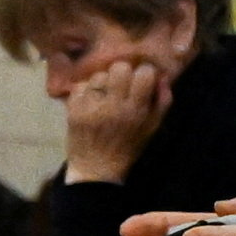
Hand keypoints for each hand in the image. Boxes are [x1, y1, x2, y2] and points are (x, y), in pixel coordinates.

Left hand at [61, 54, 171, 174]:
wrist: (96, 168)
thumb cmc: (129, 147)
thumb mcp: (153, 127)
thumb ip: (162, 101)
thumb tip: (162, 75)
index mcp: (136, 110)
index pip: (144, 73)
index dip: (145, 73)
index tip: (143, 80)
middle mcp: (113, 106)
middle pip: (119, 67)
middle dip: (124, 73)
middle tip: (123, 84)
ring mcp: (90, 106)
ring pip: (99, 75)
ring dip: (104, 81)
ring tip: (106, 94)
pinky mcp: (73, 109)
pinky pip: (81, 85)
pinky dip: (87, 90)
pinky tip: (92, 101)